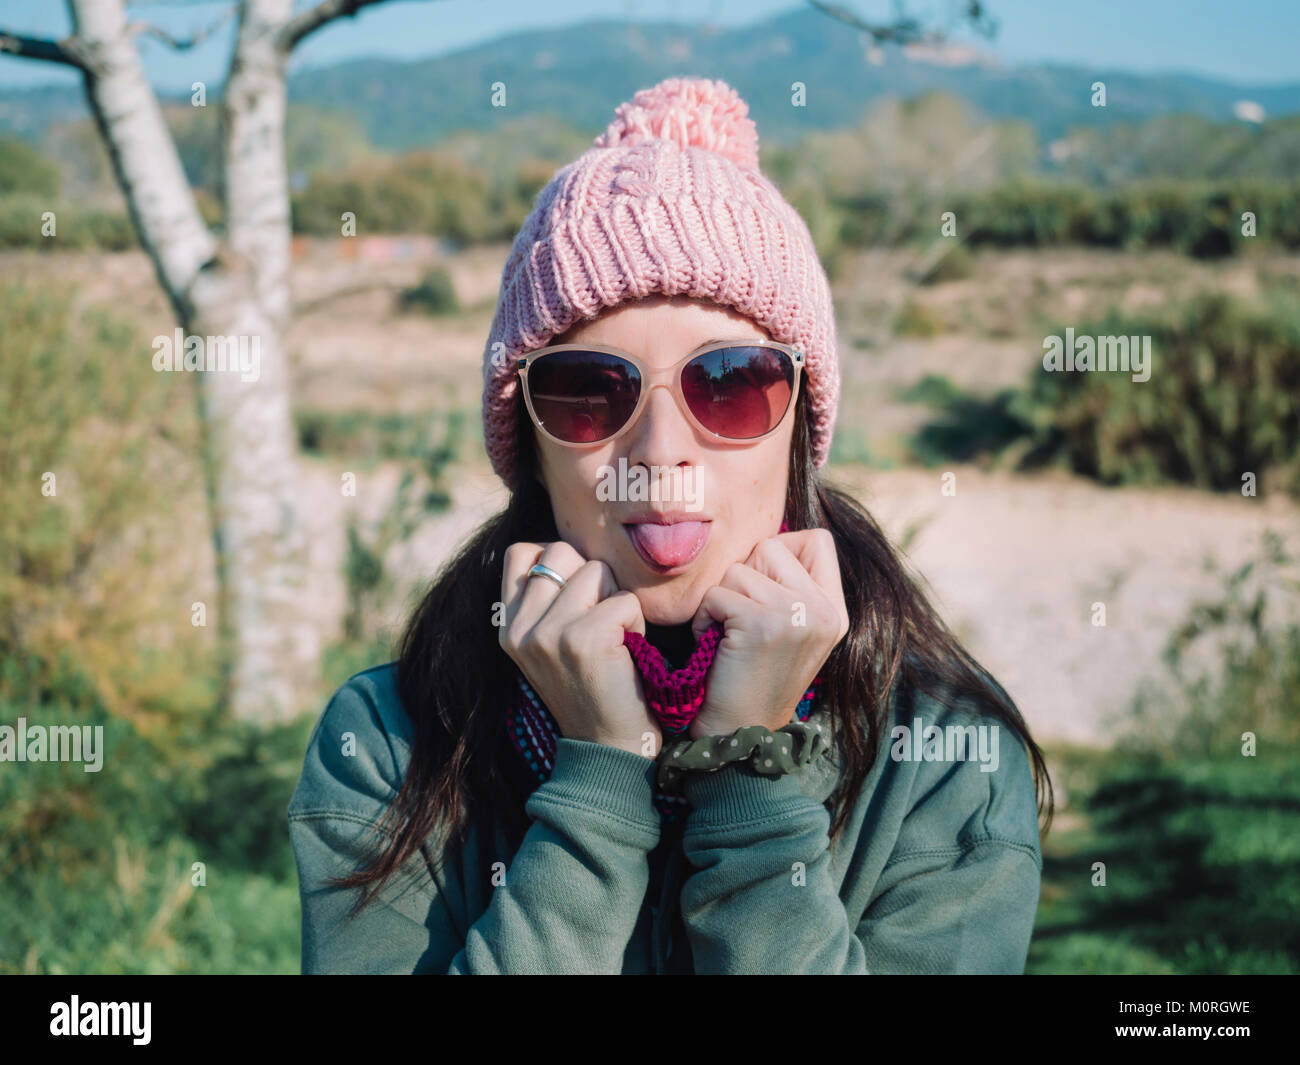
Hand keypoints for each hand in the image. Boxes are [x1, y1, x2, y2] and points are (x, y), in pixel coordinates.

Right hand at [500, 541, 661, 757]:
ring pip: (597, 570)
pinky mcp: (584, 638)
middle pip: (562, 551)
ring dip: (617, 598)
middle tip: (601, 620)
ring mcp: (549, 632)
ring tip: (615, 638)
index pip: (522, 553)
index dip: (558, 561)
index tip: (577, 594)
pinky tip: (628, 652)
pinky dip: (637, 622)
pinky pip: (625, 599)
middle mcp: (520, 628)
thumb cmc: (592, 690)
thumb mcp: (550, 645)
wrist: (609, 749)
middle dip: (593, 576)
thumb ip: (546, 600)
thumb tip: (564, 548)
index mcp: (508, 627)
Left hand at [687, 529, 848, 739]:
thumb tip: (765, 540)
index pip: (819, 540)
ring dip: (720, 600)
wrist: (740, 733)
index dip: (781, 552)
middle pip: (770, 547)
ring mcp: (796, 615)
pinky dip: (704, 618)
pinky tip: (716, 646)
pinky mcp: (761, 624)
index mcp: (835, 610)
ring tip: (728, 636)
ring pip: (738, 569)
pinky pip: (716, 593)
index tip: (764, 589)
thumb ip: (791, 586)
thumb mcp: (792, 630)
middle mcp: (823, 610)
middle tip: (742, 620)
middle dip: (744, 577)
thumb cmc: (753, 677)